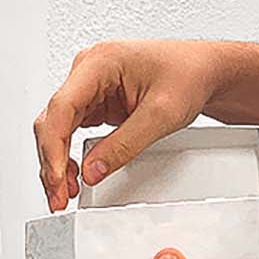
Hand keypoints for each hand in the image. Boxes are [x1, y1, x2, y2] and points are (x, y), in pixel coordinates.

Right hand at [34, 40, 221, 211]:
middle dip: (52, 161)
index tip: (58, 178)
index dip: (54, 148)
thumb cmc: (188, 75)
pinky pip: (73, 128)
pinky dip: (71, 154)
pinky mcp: (97, 99)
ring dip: (59, 160)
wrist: (205, 71)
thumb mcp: (161, 115)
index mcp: (100, 62)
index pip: (62, 107)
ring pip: (59, 127)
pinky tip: (75, 174)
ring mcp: (90, 85)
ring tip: (67, 192)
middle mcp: (89, 70)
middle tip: (60, 196)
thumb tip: (91, 171)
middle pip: (53, 119)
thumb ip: (124, 146)